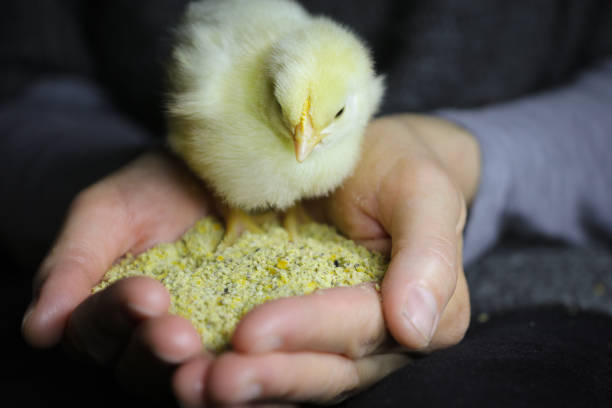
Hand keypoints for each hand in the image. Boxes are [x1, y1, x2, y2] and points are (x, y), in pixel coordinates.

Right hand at [21, 152, 214, 395]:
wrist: (213, 177)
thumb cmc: (152, 191)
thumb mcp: (106, 214)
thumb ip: (73, 265)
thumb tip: (38, 330)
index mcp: (102, 315)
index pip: (95, 330)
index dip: (116, 317)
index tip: (146, 294)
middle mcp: (142, 338)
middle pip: (137, 366)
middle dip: (155, 351)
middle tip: (179, 336)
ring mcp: (195, 342)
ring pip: (182, 375)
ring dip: (193, 370)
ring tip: (209, 350)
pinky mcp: (236, 337)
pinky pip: (233, 362)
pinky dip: (238, 365)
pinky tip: (249, 360)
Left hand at [185, 114, 479, 405]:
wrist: (371, 165)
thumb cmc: (399, 170)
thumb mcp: (422, 192)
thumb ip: (428, 254)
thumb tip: (415, 329)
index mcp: (419, 311)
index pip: (360, 328)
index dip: (308, 330)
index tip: (251, 331)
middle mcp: (379, 341)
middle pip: (327, 371)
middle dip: (272, 376)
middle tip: (214, 380)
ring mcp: (336, 342)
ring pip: (296, 380)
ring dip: (248, 390)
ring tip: (192, 385)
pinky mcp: (301, 334)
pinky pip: (272, 362)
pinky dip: (236, 370)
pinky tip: (194, 374)